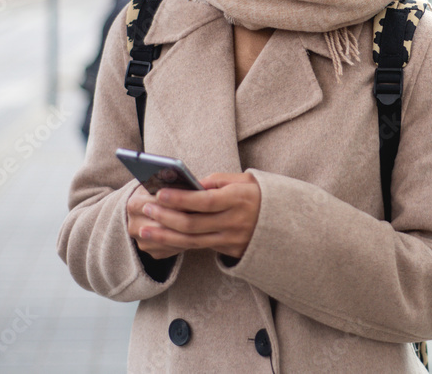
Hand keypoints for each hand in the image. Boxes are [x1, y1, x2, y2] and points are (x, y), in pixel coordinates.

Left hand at [130, 173, 261, 259]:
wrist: (286, 223)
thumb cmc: (259, 195)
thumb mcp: (244, 180)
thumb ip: (217, 181)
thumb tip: (190, 185)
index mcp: (240, 200)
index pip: (205, 201)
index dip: (181, 199)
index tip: (160, 193)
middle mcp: (236, 222)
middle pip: (193, 224)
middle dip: (166, 217)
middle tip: (146, 209)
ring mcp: (232, 240)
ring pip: (192, 241)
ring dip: (165, 236)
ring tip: (145, 230)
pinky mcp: (229, 251)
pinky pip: (199, 247)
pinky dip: (178, 243)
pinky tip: (163, 237)